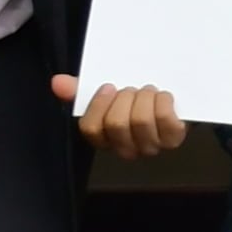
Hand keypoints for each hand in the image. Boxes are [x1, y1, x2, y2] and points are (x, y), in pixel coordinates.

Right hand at [55, 77, 186, 160]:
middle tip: (133, 89)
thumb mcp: (108, 93)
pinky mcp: (174, 138)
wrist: (175, 99)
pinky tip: (164, 96)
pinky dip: (164, 101)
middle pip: (116, 124)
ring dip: (145, 97)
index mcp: (106, 138)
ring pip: (140, 121)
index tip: (109, 86)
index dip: (99, 105)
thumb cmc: (136, 99)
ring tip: (149, 91)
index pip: (91, 129)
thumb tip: (57, 82)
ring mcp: (151, 145)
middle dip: (125, 98)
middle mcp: (127, 148)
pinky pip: (165, 119)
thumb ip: (81, 89)